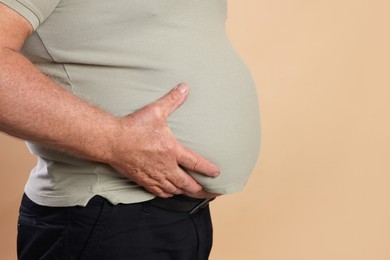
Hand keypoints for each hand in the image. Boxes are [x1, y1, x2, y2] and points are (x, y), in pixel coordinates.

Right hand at [108, 83, 219, 197]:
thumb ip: (172, 100)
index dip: (208, 169)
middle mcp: (166, 166)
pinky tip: (171, 193)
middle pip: (187, 183)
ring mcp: (154, 175)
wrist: (112, 141)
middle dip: (200, 189)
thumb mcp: (156, 111)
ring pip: (174, 190)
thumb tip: (184, 87)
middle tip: (209, 192)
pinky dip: (168, 194)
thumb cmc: (134, 126)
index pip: (196, 163)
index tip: (217, 173)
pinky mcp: (143, 180)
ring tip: (193, 193)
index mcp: (172, 150)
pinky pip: (159, 192)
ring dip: (185, 192)